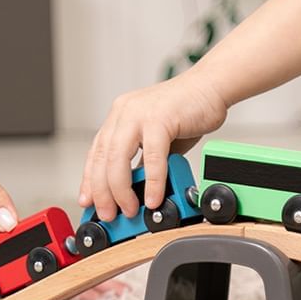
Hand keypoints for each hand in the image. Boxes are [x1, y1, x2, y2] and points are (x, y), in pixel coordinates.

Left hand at [79, 70, 227, 220]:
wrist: (211, 86)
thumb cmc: (187, 110)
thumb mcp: (157, 136)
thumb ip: (144, 159)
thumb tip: (138, 188)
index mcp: (120, 115)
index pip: (96, 152)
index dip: (90, 179)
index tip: (89, 201)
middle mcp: (125, 113)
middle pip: (102, 158)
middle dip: (102, 192)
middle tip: (108, 213)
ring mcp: (140, 114)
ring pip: (118, 158)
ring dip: (121, 190)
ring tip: (128, 209)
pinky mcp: (160, 119)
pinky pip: (152, 156)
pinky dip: (152, 181)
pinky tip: (153, 197)